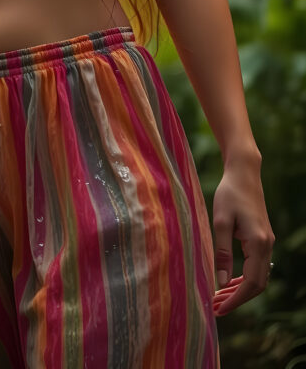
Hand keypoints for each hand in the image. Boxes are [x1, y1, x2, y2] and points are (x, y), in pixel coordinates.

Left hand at [211, 155, 274, 316]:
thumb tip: (221, 282)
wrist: (244, 173)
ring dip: (241, 289)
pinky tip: (229, 281)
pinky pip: (256, 266)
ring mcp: (267, 242)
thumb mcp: (220, 221)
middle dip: (238, 299)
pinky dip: (244, 277)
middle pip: (257, 284)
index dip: (235, 300)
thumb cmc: (229, 193)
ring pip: (258, 276)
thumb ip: (221, 252)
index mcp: (258, 243)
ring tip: (220, 298)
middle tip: (217, 308)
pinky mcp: (262, 238)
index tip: (219, 309)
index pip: (251, 283)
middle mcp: (267, 245)